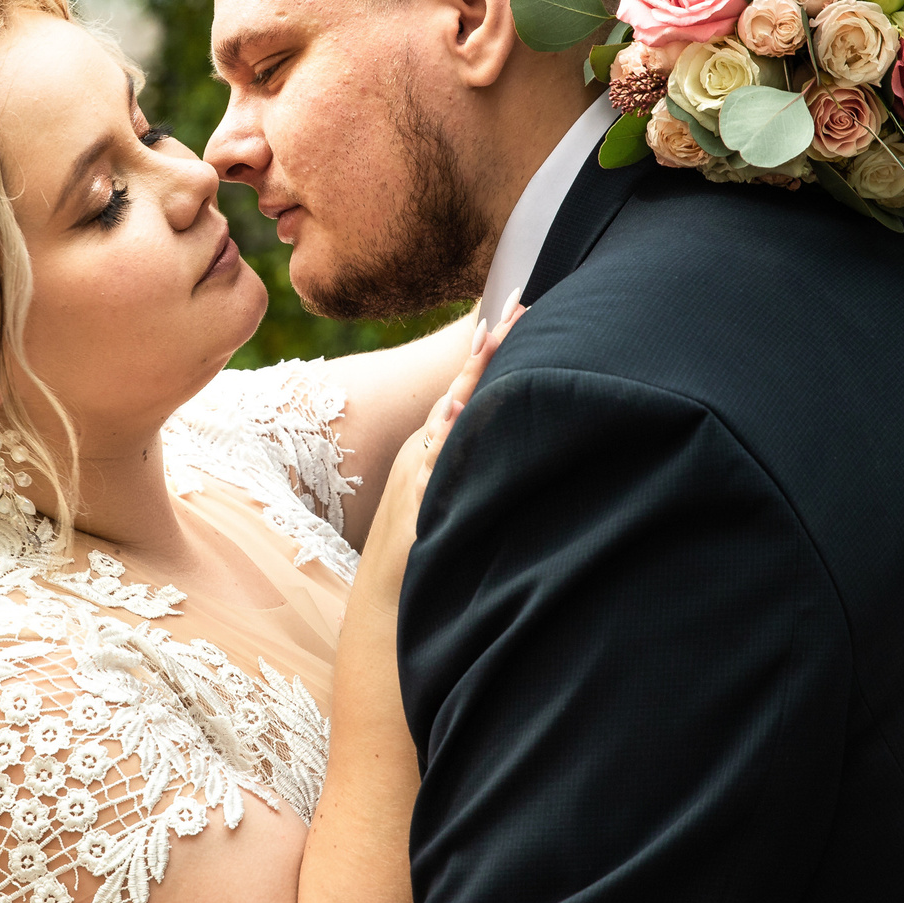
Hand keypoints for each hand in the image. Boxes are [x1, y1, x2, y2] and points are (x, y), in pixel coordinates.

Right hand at [353, 302, 522, 609]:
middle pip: (460, 387)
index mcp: (431, 446)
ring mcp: (418, 472)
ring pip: (448, 415)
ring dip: (471, 377)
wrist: (384, 601)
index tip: (517, 309)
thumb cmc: (420, 552)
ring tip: (493, 338)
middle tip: (519, 301)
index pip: (467, 386)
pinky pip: (434, 463)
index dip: (491, 349)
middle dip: (489, 346)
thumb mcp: (445, 498)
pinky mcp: (417, 500)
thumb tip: (493, 440)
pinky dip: (446, 437)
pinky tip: (460, 410)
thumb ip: (463, 467)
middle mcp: (423, 450)